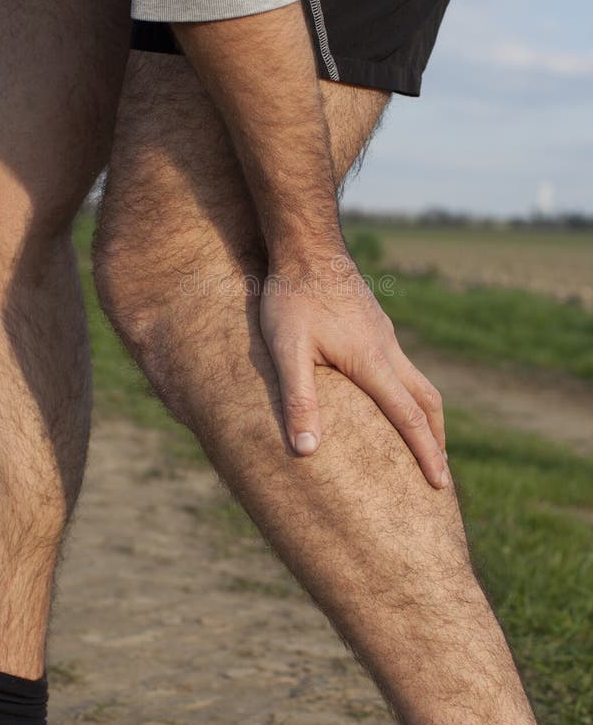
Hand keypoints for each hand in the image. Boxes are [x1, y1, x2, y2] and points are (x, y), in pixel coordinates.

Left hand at [260, 251, 447, 488]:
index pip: (409, 417)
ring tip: (421, 440)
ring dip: (424, 414)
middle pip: (426, 400)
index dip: (426, 454)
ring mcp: (383, 334)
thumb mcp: (288, 349)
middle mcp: (387, 349)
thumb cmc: (293, 295)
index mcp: (373, 361)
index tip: (440, 485)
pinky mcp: (373, 324)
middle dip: (435, 439)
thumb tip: (307, 451)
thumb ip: (299, 398)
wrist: (306, 244)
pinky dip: (406, 391)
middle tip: (440, 474)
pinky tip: (387, 395)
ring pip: (416, 380)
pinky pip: (401, 365)